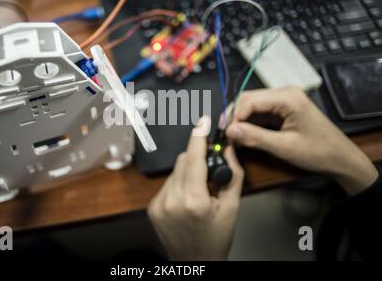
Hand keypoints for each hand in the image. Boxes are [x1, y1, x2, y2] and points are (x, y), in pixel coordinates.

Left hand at [147, 116, 244, 260]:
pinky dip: (179, 183)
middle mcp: (171, 200)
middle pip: (183, 161)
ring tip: (200, 192)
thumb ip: (233, 174)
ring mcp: (158, 204)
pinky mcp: (152, 207)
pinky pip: (167, 183)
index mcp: (193, 200)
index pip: (194, 158)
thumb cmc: (216, 239)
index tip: (203, 121)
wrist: (196, 262)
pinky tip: (188, 198)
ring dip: (188, 172)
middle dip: (197, 158)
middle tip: (211, 170)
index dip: (199, 136)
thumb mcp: (232, 207)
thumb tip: (229, 149)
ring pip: (175, 171)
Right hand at [227, 86, 377, 194]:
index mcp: (288, 98)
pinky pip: (259, 112)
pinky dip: (249, 124)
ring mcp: (283, 100)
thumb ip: (256, 138)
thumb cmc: (320, 151)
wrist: (340, 157)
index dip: (233, 117)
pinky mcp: (281, 109)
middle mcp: (285, 93)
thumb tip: (231, 131)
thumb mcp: (285, 147)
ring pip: (251, 105)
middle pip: (247, 99)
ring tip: (233, 138)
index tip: (225, 134)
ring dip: (240, 121)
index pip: (249, 101)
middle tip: (226, 136)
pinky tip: (244, 136)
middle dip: (234, 117)